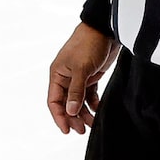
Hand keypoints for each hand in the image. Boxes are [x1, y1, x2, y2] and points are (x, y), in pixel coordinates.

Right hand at [45, 21, 115, 135]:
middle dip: (73, 118)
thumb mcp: (81, 68)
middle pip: (66, 104)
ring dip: (84, 113)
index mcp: (57, 74)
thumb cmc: (88, 43)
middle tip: (82, 130)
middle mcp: (66, 77)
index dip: (59, 117)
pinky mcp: (91, 76)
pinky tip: (98, 110)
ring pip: (78, 101)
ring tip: (93, 124)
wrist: (105, 29)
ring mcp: (79, 77)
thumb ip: (76, 91)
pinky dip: (93, 104)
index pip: (54, 101)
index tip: (67, 130)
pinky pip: (89, 95)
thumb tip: (70, 111)